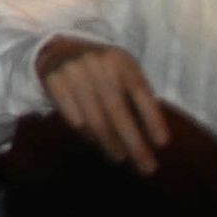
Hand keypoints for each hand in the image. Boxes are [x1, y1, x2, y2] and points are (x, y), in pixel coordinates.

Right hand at [36, 35, 169, 177]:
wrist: (58, 50)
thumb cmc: (101, 68)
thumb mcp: (122, 71)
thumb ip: (136, 95)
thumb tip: (155, 138)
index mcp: (119, 59)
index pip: (140, 91)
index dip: (152, 118)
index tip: (162, 144)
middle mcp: (96, 63)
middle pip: (118, 111)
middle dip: (134, 143)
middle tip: (146, 167)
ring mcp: (73, 72)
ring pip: (95, 119)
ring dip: (110, 144)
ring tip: (120, 158)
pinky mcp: (54, 82)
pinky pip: (73, 118)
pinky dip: (87, 134)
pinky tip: (95, 142)